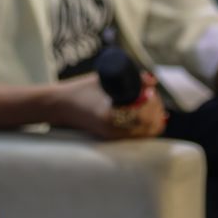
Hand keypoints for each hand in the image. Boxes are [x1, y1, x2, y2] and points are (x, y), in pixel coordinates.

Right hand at [51, 72, 167, 139]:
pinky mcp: (113, 138)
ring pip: (146, 133)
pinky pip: (138, 135)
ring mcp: (114, 136)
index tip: (150, 90)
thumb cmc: (80, 90)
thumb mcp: (104, 79)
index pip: (144, 116)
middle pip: (150, 127)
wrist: (61, 106)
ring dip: (153, 118)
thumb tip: (151, 81)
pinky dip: (145, 124)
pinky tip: (144, 111)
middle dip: (156, 111)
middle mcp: (114, 130)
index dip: (153, 103)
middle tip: (151, 94)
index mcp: (111, 116)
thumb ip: (128, 79)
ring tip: (148, 101)